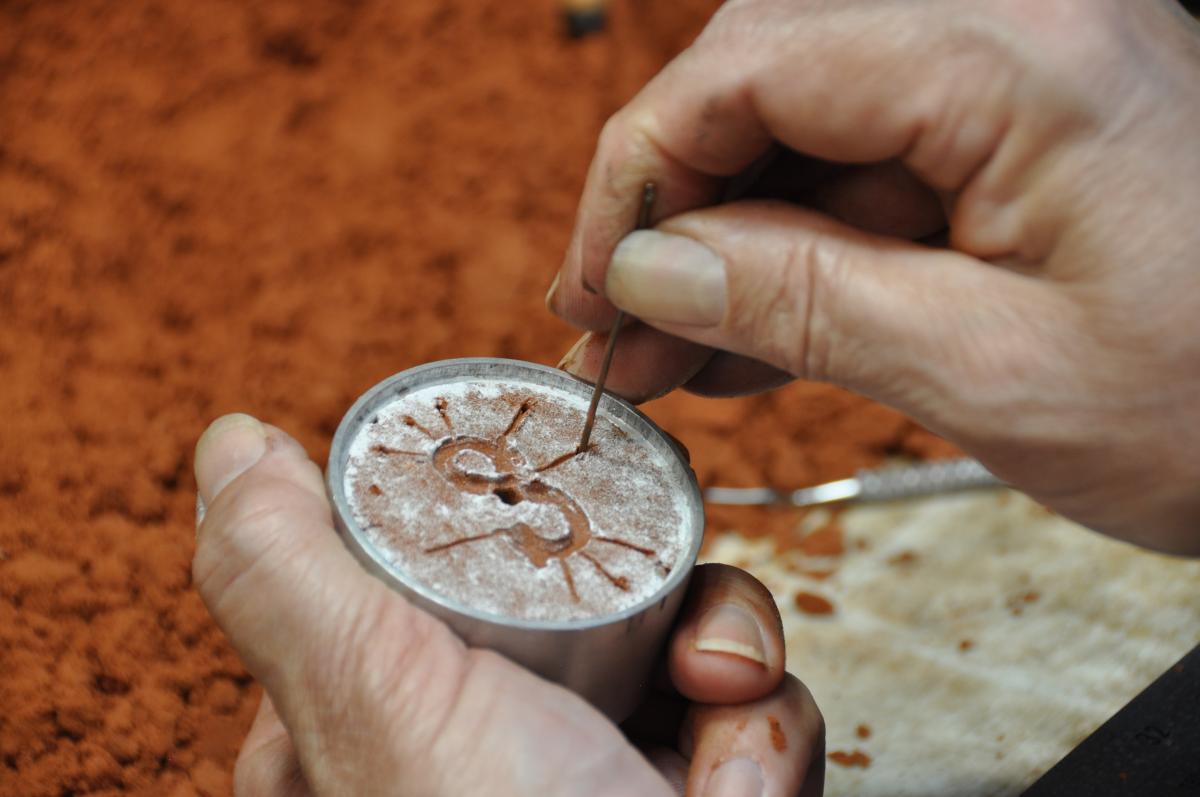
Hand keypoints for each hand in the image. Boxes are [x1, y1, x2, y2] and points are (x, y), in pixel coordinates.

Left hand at [193, 414, 824, 795]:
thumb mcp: (374, 701)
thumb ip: (287, 569)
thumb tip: (232, 442)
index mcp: (383, 715)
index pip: (448, 560)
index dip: (511, 524)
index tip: (558, 505)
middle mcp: (485, 743)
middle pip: (585, 584)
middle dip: (655, 596)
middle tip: (677, 642)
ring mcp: (592, 768)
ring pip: (683, 629)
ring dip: (726, 666)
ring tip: (715, 718)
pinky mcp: (689, 790)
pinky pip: (749, 710)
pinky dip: (763, 742)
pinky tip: (737, 794)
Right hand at [548, 0, 1199, 553]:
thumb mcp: (995, 377)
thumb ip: (804, 304)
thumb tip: (650, 265)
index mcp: (1016, 54)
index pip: (749, 67)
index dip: (639, 177)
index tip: (593, 285)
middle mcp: (1011, 25)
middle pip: (763, 78)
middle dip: (670, 208)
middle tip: (615, 323)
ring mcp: (1013, 74)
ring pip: (800, 128)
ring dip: (721, 240)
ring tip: (665, 349)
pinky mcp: (1013, 132)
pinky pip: (863, 170)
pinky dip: (792, 253)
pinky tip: (742, 334)